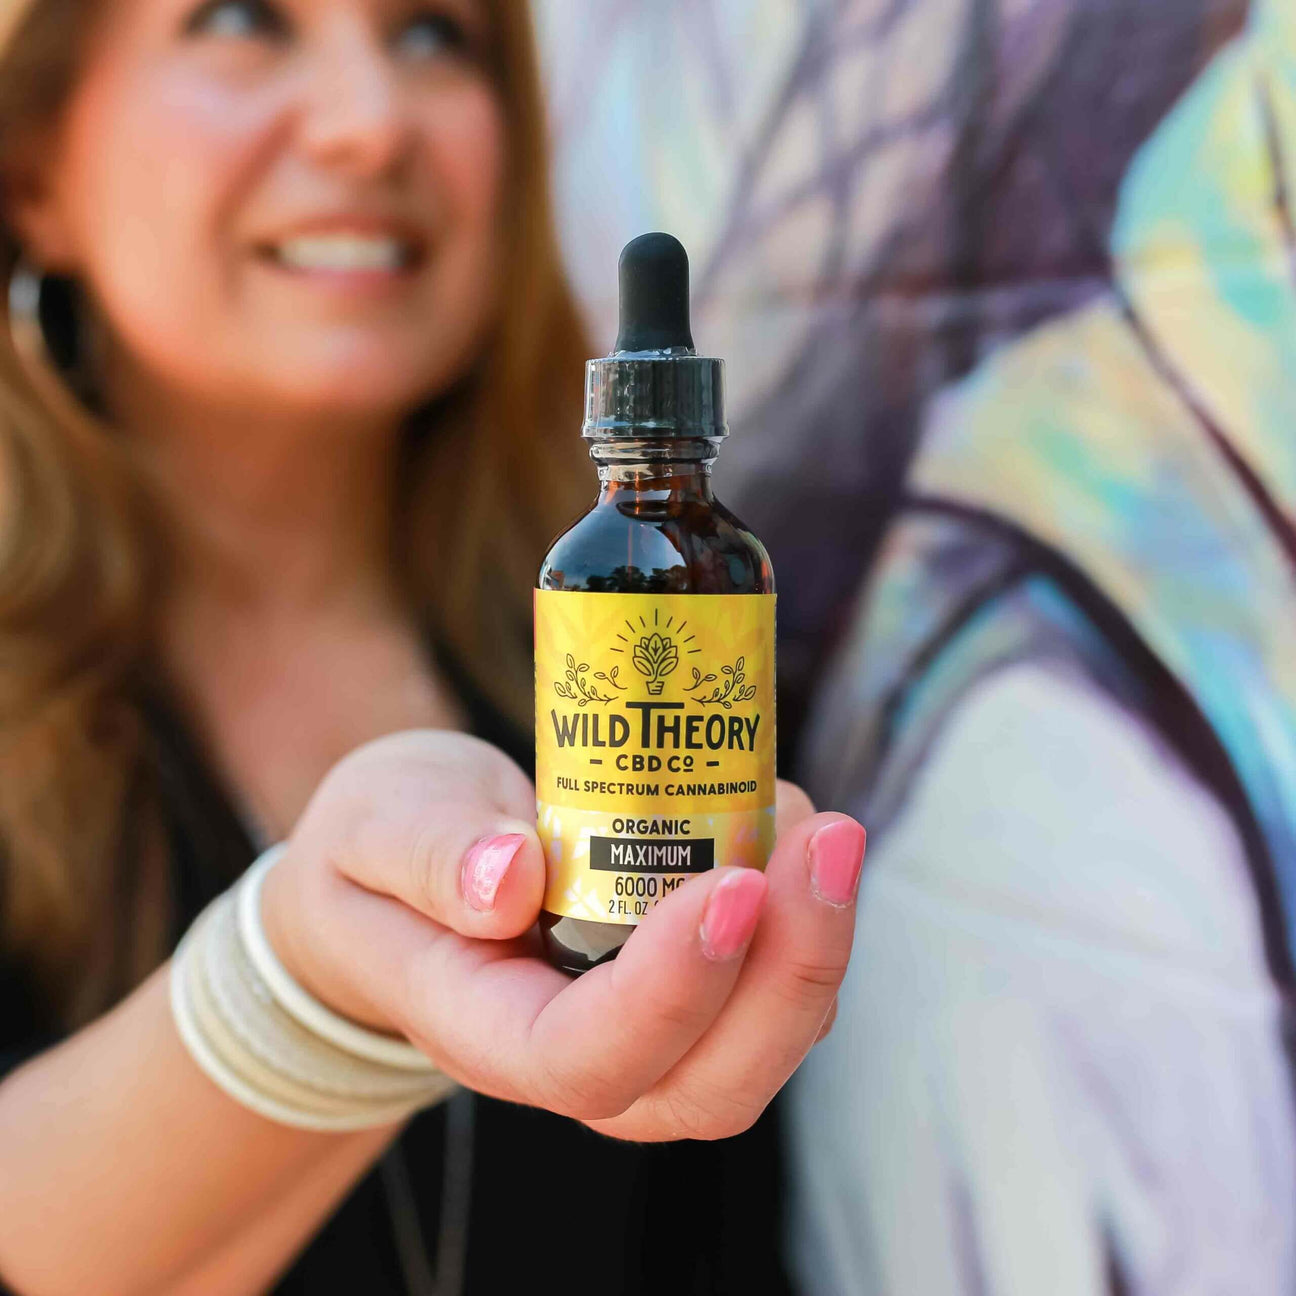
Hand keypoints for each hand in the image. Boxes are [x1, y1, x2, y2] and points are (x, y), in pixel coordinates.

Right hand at [262, 730, 864, 1140]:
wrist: (397, 885)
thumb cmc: (376, 862)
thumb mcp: (371, 829)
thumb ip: (425, 853)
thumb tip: (509, 879)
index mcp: (484, 1028)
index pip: (584, 1058)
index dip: (668, 993)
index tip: (727, 883)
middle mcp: (576, 1056)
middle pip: (704, 1083)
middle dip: (788, 976)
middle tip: (826, 842)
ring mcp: (641, 1034)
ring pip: (755, 1049)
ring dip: (815, 947)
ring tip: (823, 827)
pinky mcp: (684, 993)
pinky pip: (764, 990)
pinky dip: (804, 922)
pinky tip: (797, 828)